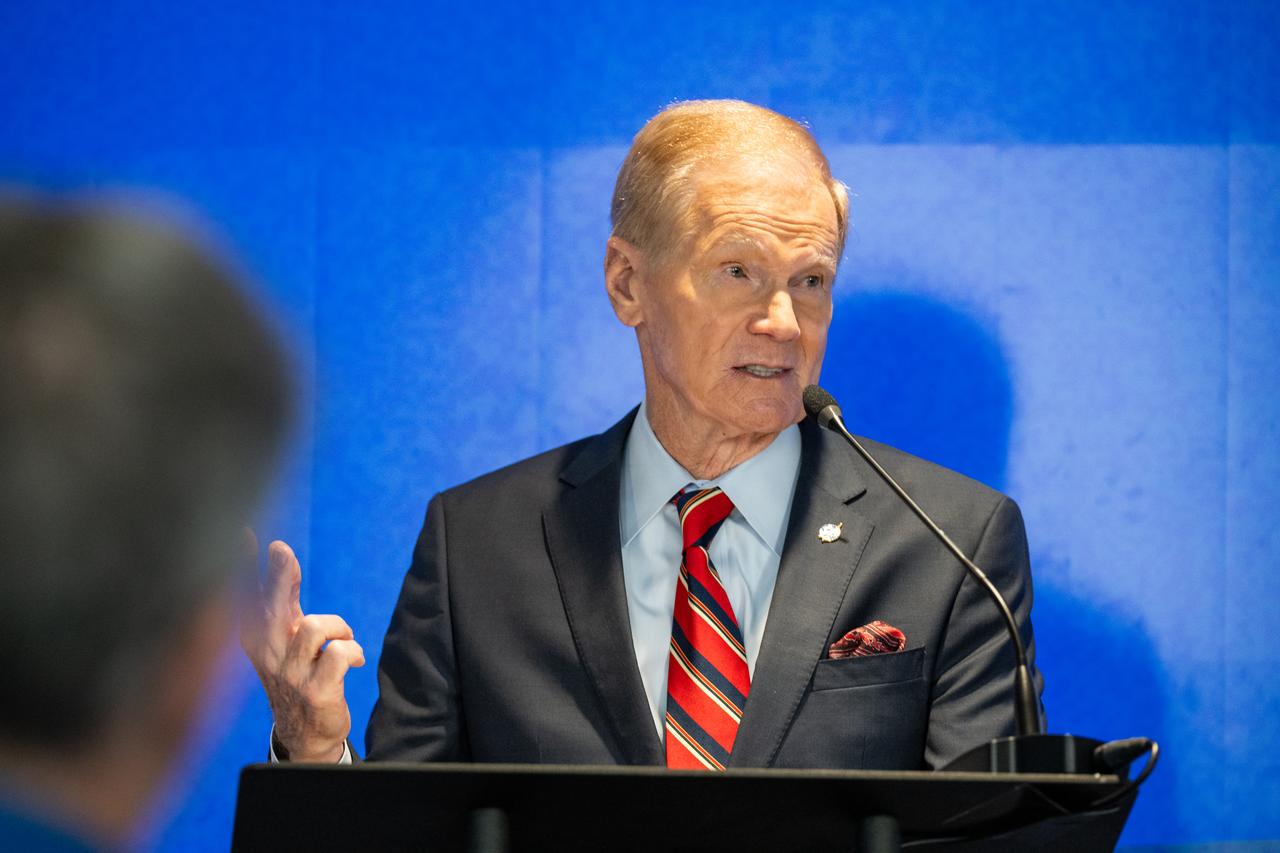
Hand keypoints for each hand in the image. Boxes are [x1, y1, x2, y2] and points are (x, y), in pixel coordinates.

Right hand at [240, 536, 364, 761]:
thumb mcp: (284, 637)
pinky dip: (353, 651)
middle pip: (272, 607)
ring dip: (339, 628)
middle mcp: (268, 655)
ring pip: (315, 628)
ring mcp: (290, 675)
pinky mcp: (315, 691)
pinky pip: (340, 653)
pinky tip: (353, 661)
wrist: (304, 734)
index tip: (242, 534)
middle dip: (279, 575)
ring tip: (343, 640)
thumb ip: (281, 598)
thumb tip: (279, 551)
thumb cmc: (296, 674)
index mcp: (256, 638)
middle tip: (280, 549)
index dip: (244, 566)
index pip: (246, 598)